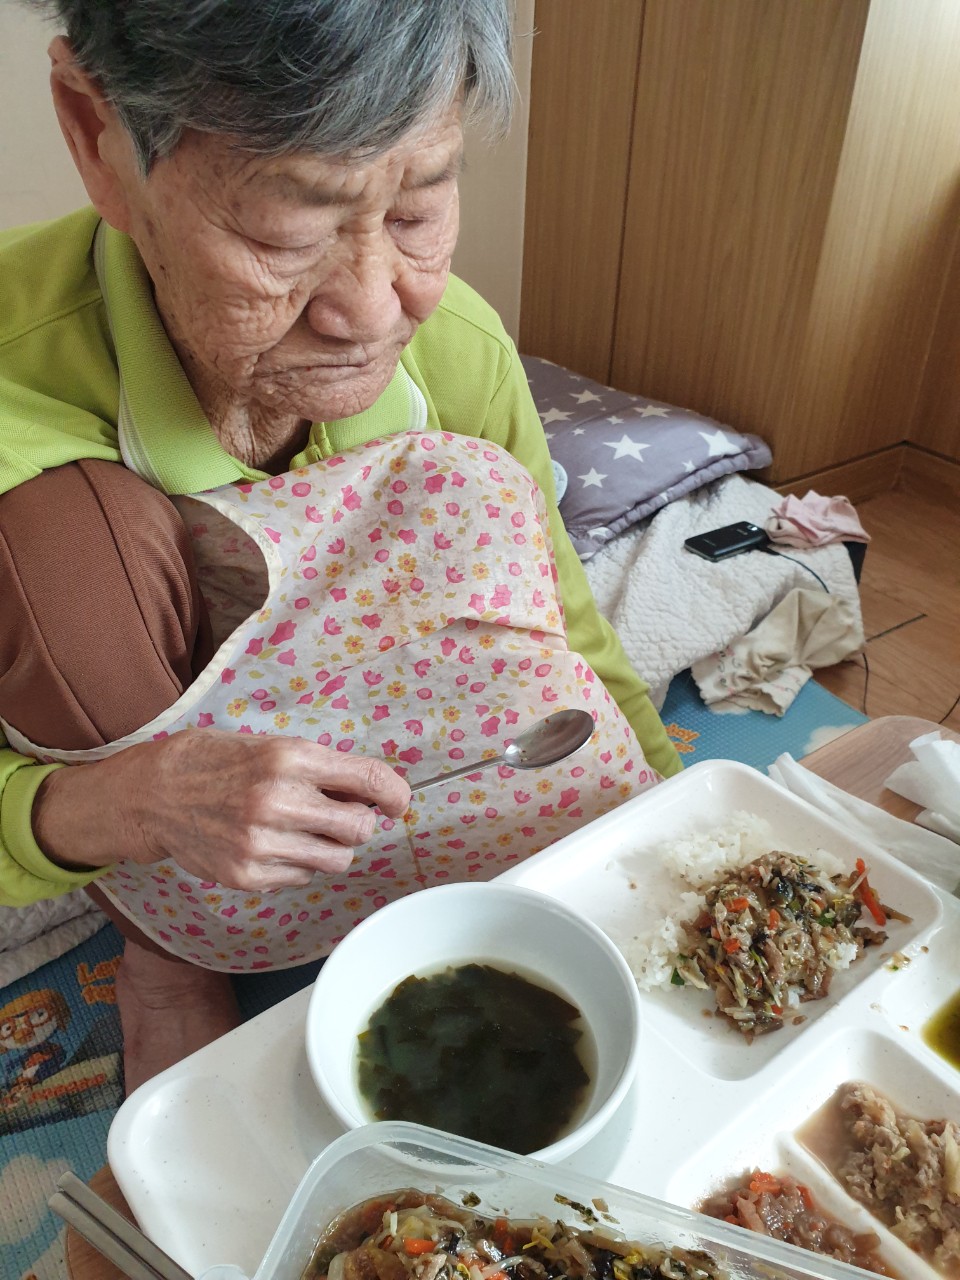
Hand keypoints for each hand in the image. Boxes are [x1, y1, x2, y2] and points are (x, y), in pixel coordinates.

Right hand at [32, 729, 410, 888]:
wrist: (155, 794)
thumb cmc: (220, 762)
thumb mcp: (272, 746)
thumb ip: (323, 768)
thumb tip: (376, 795)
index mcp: (290, 758)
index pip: (367, 780)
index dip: (394, 794)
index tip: (398, 802)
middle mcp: (278, 801)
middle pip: (359, 828)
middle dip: (359, 822)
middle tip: (341, 814)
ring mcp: (262, 843)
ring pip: (337, 859)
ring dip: (331, 846)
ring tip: (303, 829)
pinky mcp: (248, 876)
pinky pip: (303, 878)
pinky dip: (299, 864)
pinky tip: (273, 844)